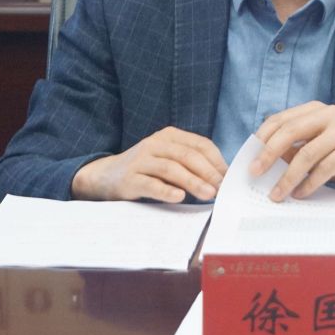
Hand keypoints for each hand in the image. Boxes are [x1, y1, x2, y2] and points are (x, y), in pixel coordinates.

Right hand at [71, 127, 226, 202]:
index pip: (199, 144)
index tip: (228, 177)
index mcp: (169, 136)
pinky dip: (166, 191)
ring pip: (171, 169)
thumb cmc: (146, 169)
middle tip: (222, 187)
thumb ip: (190, 164)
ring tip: (209, 195)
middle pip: (187, 156)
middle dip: (208, 172)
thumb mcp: (168, 159)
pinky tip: (180, 198)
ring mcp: (141, 160)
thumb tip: (220, 178)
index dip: (216, 161)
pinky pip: (151, 184)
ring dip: (193, 182)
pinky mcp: (130, 178)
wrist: (107, 176)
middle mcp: (155, 144)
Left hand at [250, 102, 334, 200]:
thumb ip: (295, 148)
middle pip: (290, 132)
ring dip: (287, 177)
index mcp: (316, 110)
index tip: (250, 158)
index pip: (281, 120)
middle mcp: (330, 114)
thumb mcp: (318, 146)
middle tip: (255, 173)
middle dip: (269, 154)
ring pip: (306, 154)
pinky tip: (300, 194)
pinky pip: (324, 168)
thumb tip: (263, 163)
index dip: (263, 138)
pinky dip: (309, 184)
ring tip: (277, 194)